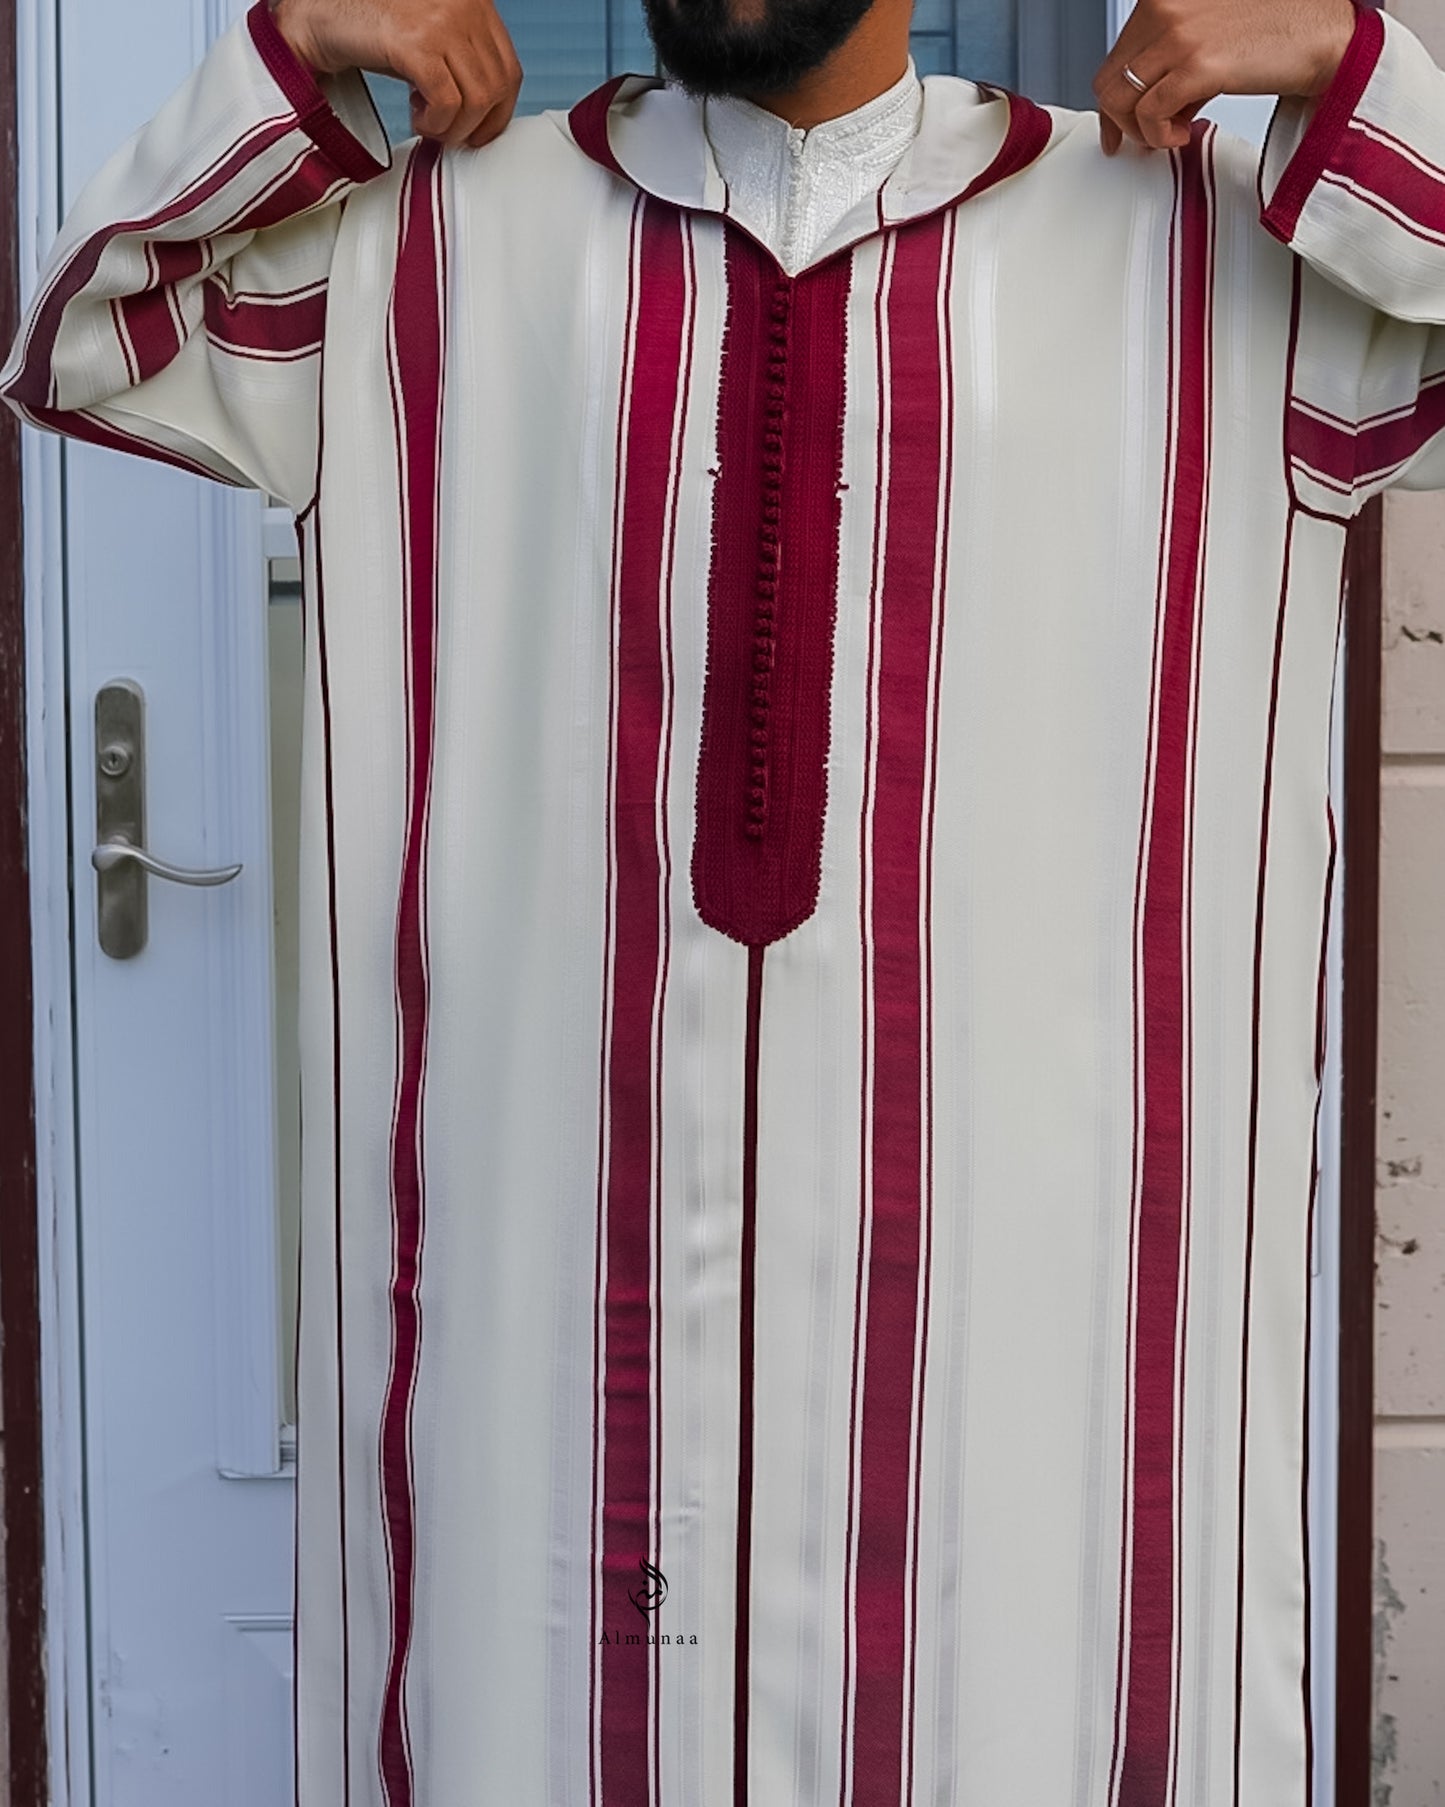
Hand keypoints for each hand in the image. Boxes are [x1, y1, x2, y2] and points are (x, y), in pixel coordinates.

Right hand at [269, 0, 522, 148]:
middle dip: (473, 125)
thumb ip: (464, 57)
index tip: (478, 130)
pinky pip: (447, 102)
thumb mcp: (433, 34)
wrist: (321, 15)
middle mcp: (463, 5)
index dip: (498, 111)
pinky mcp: (416, 43)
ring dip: (452, 127)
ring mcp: (441, 22)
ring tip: (427, 123)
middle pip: (495, 89)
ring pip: (476, 100)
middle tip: (447, 132)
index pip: (510, 70)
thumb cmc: (374, 26)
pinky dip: (435, 123)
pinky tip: (416, 117)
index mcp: (473, 0)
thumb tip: (488, 109)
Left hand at [1094, 0, 1357, 154]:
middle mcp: (1166, 5)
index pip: (1117, 51)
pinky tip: (1183, 135)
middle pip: (1111, 77)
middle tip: (1145, 136)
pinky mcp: (1196, 65)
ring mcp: (1179, 33)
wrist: (1322, 37)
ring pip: (1122, 99)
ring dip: (1141, 130)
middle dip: (1122, 118)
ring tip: (1171, 133)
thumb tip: (1143, 100)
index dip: (1115, 95)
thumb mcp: (1207, 32)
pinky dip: (1160, 136)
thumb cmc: (1276, 30)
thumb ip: (1169, 56)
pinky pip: (1149, 115)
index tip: (1117, 122)